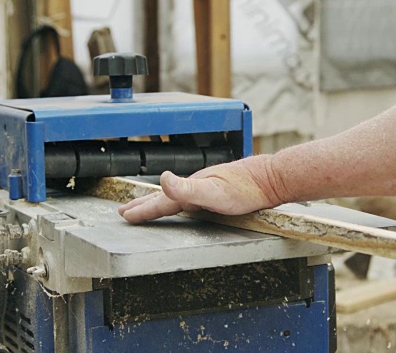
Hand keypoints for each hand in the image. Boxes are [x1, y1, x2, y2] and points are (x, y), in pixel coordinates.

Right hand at [118, 155, 283, 223]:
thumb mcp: (214, 192)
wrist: (271, 179)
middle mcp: (196, 187)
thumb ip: (188, 188)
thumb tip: (163, 179)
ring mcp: (207, 188)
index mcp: (191, 189)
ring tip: (149, 204)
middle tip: (126, 210)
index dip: (142, 210)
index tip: (124, 216)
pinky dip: (180, 200)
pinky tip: (187, 204)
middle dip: (144, 204)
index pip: (161, 202)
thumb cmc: (246, 188)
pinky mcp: (219, 192)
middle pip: (165, 197)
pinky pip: (191, 198)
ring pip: (176, 196)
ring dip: (159, 201)